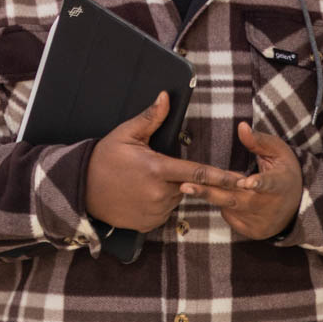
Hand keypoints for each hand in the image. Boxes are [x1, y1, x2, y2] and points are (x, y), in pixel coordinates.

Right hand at [85, 93, 232, 231]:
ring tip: (140, 183)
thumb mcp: (125, 135)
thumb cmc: (103, 159)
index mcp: (157, 168)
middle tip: (151, 172)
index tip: (242, 180)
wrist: (81, 189)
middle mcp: (160, 193)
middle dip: (177, 178)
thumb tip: (166, 97)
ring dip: (166, 191)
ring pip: (174, 199)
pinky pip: (163, 213)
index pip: (198, 172)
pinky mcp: (149, 224)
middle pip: (186, 185)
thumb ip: (150, 118)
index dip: (222, 176)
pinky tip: (138, 196)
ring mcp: (155, 210)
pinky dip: (157, 205)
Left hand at [177, 122, 304, 239]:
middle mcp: (270, 206)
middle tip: (186, 186)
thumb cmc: (284, 173)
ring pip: (228, 206)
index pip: (270, 183)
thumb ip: (258, 140)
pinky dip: (225, 205)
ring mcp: (261, 221)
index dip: (259, 183)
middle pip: (236, 199)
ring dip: (215, 194)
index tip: (247, 182)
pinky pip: (229, 215)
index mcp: (280, 184)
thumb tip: (241, 126)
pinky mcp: (252, 231)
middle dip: (209, 192)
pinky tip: (229, 197)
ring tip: (199, 185)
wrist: (297, 207)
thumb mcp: (278, 153)